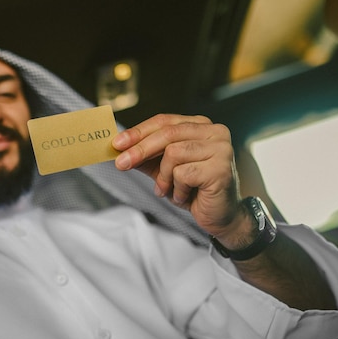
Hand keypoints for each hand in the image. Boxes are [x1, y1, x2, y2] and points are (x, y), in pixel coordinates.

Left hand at [112, 114, 240, 237]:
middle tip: (120, 164)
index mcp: (201, 125)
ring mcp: (221, 149)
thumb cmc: (193, 190)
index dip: (138, 131)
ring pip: (173, 153)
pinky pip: (184, 174)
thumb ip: (145, 156)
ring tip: (167, 189)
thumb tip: (118, 148)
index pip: (165, 121)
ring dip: (164, 176)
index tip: (116, 143)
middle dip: (139, 149)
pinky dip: (177, 189)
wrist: (220, 217)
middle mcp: (215, 132)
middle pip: (167, 134)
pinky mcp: (221, 168)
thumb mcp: (163, 169)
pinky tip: (184, 196)